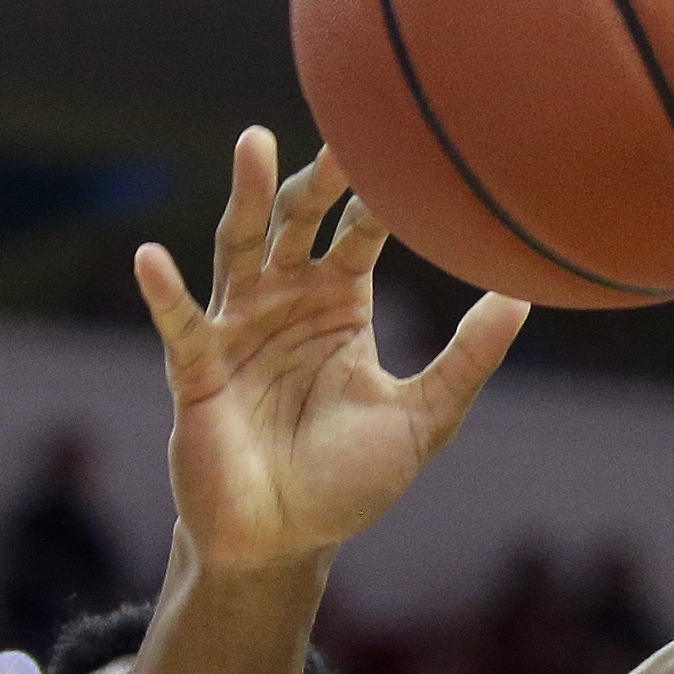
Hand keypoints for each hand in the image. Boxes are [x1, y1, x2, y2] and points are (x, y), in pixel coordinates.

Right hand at [136, 129, 528, 572]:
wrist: (286, 541)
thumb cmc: (347, 480)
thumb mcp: (422, 420)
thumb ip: (466, 360)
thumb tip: (522, 297)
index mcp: (339, 305)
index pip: (358, 233)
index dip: (377, 197)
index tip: (403, 152)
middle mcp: (285, 301)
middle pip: (297, 221)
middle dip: (316, 178)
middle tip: (343, 132)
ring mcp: (236, 328)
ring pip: (240, 246)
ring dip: (246, 197)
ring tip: (255, 143)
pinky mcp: (196, 369)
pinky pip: (178, 323)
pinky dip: (164, 291)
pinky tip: (151, 258)